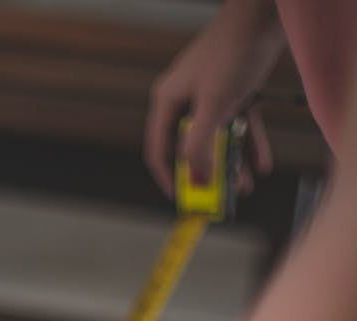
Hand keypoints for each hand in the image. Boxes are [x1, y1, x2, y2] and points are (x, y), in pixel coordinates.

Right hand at [144, 0, 284, 195]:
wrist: (263, 14)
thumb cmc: (233, 51)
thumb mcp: (214, 104)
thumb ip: (201, 145)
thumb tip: (195, 181)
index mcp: (168, 101)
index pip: (160, 150)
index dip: (169, 177)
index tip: (182, 200)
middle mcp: (186, 101)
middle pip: (192, 149)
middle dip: (206, 175)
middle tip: (218, 198)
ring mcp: (212, 98)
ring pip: (218, 142)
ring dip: (231, 166)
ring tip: (244, 186)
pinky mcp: (235, 93)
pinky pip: (240, 127)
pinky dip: (250, 146)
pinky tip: (261, 165)